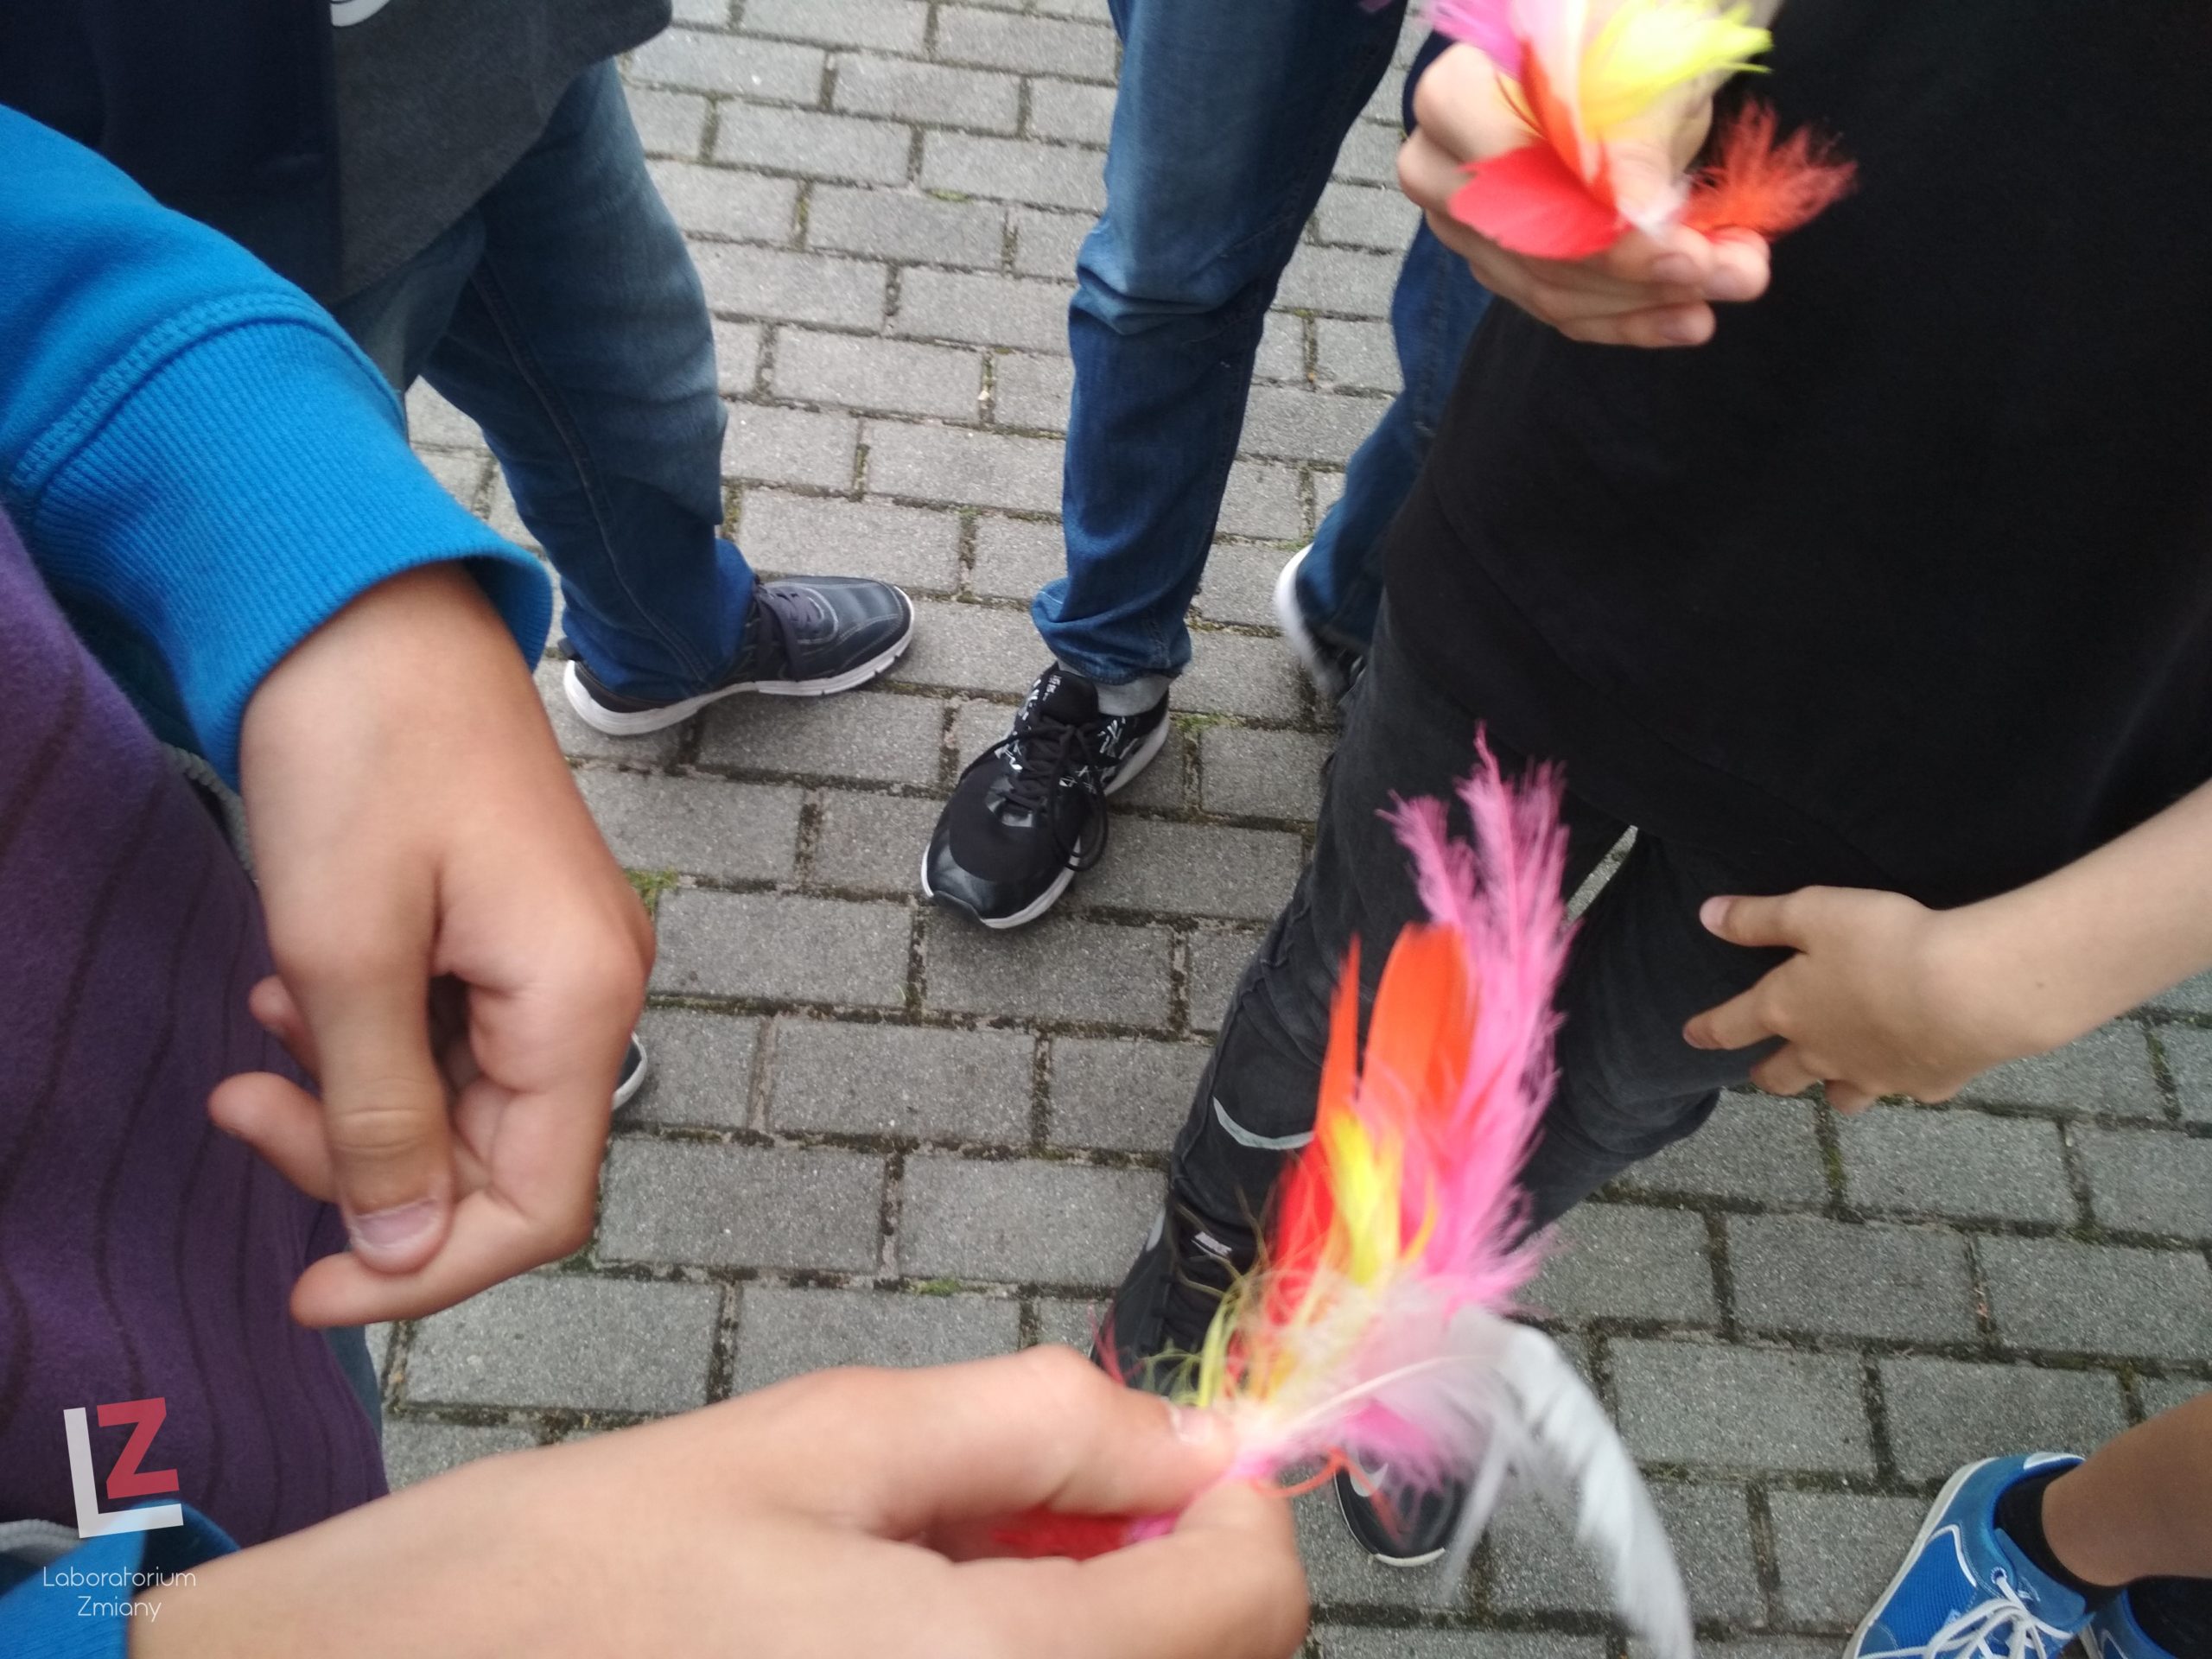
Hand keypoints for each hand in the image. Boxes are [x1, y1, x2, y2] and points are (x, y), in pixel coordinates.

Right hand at [138, 1348, 1310, 1658]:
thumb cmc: (561, 1572)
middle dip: (1158, 1571)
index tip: (1171, 1459)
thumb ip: (1033, 1427)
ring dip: (1089, 1622)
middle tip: (1035, 1503)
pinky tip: (914, 1624)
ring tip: (950, 1561)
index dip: (1237, 1507)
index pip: (1247, 1607)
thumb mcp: (815, 1438)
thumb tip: (1189, 1439)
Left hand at [213, 563, 651, 1325]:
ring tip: (261, 1028)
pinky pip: (451, 1032)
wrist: (366, 608)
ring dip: (352, 1093)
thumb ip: (379, 1120)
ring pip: (461, 1099)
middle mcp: (592, 989)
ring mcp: (559, 958)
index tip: (309, 1288)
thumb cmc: (364, 753)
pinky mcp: (515, 929)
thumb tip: (398, 1255)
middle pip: (493, 1158)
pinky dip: (369, 1037)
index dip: (428, 1271)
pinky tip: (296, 987)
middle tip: (243, 1111)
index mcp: (581, 1001)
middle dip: (362, 1163)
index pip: (539, 1206)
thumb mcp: (345, 955)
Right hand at [1398, 42, 1770, 345]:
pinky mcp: (1497, 264)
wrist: (1609, 53)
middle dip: (1642, 271)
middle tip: (1736, 269)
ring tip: (1736, 280)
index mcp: (1455, 95)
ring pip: (1548, 288)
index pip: (1511, 176)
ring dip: (1649, 298)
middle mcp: (1439, 168)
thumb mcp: (1640, 59)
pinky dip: (1630, 318)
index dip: (1596, 220)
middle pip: (1531, 244)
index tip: (1685, 246)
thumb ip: (1635, 132)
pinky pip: (1558, 310)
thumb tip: (1640, 217)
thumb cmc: (1622, 39)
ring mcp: (1462, 225)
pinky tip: (1689, 317)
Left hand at [1680, 888, 2058, 1111]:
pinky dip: (1904, 1081)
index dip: (1709, 1029)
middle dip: (1768, 1074)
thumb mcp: (1811, 912)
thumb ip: (1757, 918)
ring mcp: (1876, 1076)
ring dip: (1833, 1089)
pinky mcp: (1927, 1085)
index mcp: (1787, 1011)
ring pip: (1842, 1097)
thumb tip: (1706, 916)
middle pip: (1782, 1077)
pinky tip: (1915, 1068)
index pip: (1732, 1025)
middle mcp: (1824, 1053)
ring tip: (1836, 1081)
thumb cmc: (1882, 943)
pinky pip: (1907, 1091)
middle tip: (1761, 1073)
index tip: (1691, 1036)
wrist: (1967, 991)